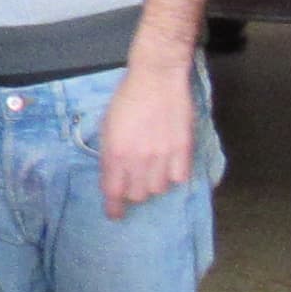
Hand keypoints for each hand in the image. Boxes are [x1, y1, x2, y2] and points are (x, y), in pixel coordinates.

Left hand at [96, 66, 195, 218]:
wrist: (157, 76)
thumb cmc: (127, 98)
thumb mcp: (107, 126)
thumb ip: (110, 153)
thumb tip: (113, 175)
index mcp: (115, 153)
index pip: (114, 192)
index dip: (114, 208)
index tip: (115, 214)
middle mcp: (138, 160)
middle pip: (138, 195)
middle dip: (134, 191)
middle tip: (136, 179)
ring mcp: (162, 156)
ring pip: (158, 189)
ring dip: (154, 183)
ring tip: (153, 169)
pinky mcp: (183, 149)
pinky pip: (179, 178)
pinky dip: (174, 175)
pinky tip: (170, 164)